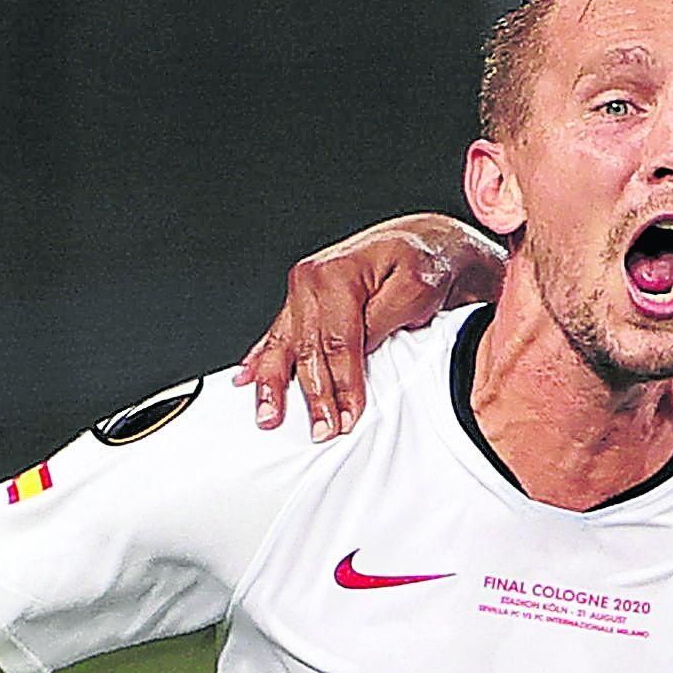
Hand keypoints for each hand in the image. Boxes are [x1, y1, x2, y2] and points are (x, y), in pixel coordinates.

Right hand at [232, 215, 503, 437]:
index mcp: (337, 273)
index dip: (343, 386)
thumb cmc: (425, 261)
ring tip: (268, 417)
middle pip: (307, 350)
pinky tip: (246, 377)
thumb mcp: (416, 289)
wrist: (426, 242)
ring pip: (283, 345)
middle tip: (321, 430)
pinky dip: (262, 358)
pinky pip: (277, 334)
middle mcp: (311, 279)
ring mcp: (302, 291)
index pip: (336, 343)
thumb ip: (381, 321)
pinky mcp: (302, 302)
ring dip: (273, 385)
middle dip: (314, 395)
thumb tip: (359, 352)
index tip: (348, 417)